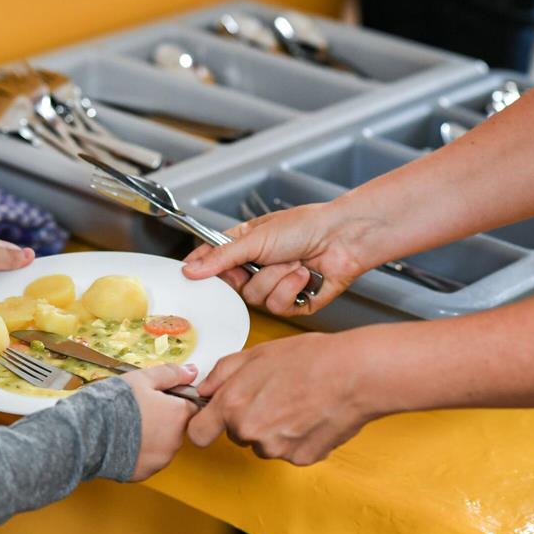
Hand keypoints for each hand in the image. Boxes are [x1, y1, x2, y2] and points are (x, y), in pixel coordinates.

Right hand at [122, 363, 199, 480]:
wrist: (88, 433)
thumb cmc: (114, 403)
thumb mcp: (143, 378)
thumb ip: (171, 374)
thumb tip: (192, 371)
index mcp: (178, 414)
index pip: (191, 406)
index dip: (174, 400)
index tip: (158, 398)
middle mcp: (175, 440)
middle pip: (177, 427)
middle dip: (163, 419)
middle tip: (139, 410)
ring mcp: (160, 460)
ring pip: (163, 445)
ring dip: (152, 437)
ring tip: (128, 426)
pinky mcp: (144, 473)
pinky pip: (148, 460)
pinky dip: (140, 453)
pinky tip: (123, 441)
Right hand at [182, 202, 387, 315]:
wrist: (343, 238)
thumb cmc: (305, 227)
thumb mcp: (255, 237)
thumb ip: (221, 256)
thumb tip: (192, 268)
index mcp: (244, 248)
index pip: (212, 264)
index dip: (203, 271)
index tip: (191, 274)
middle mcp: (257, 269)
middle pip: (233, 288)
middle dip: (251, 274)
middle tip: (261, 260)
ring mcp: (275, 287)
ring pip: (256, 299)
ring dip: (276, 278)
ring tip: (293, 261)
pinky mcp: (294, 303)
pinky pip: (279, 307)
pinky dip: (292, 288)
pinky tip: (304, 274)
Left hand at [187, 332, 384, 465]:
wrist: (354, 374)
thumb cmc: (309, 359)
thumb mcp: (256, 353)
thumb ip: (222, 373)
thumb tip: (204, 389)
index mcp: (233, 406)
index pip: (198, 434)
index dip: (205, 424)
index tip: (214, 417)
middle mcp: (250, 432)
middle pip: (236, 435)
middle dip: (248, 419)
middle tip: (273, 395)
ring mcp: (276, 449)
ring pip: (264, 444)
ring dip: (273, 429)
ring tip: (296, 402)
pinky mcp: (301, 458)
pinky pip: (290, 451)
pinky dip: (298, 438)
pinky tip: (311, 415)